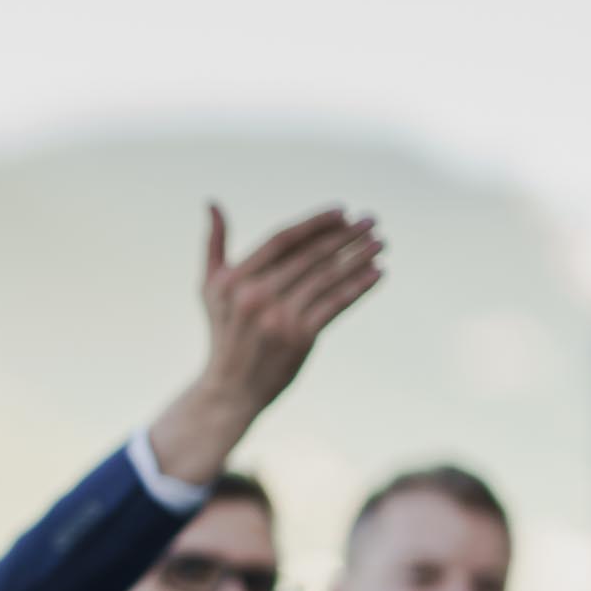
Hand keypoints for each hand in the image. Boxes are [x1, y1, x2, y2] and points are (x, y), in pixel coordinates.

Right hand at [197, 202, 382, 414]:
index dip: (314, 224)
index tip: (342, 211)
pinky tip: (377, 272)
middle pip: (309, 256)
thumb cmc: (224, 332)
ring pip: (327, 277)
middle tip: (371, 220)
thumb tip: (212, 203)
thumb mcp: (210, 289)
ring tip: (380, 242)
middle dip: (345, 235)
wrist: (231, 388)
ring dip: (359, 257)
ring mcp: (279, 316)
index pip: (282, 240)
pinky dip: (359, 286)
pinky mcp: (300, 336)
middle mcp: (256, 296)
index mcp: (235, 280)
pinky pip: (336, 304)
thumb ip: (213, 245)